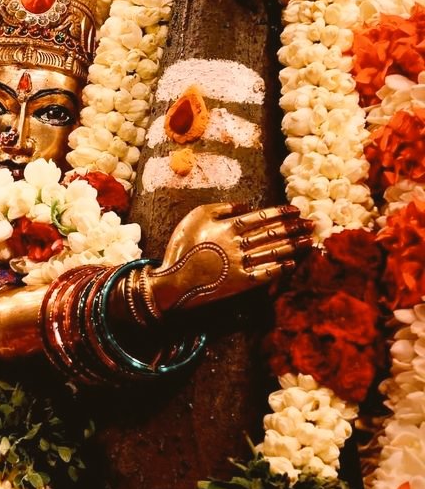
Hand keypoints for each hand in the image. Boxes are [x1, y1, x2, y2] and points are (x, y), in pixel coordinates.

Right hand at [148, 202, 312, 313]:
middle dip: (294, 228)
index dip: (281, 213)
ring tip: (308, 241)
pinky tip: (291, 264)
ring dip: (293, 246)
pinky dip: (280, 269)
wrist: (175, 280)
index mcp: (229, 226)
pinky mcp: (242, 283)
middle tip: (313, 224)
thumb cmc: (182, 245)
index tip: (296, 210)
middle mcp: (240, 244)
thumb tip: (245, 205)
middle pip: (272, 233)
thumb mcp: (196, 216)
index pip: (262, 217)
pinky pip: (266, 274)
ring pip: (273, 252)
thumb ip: (221, 208)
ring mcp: (242, 264)